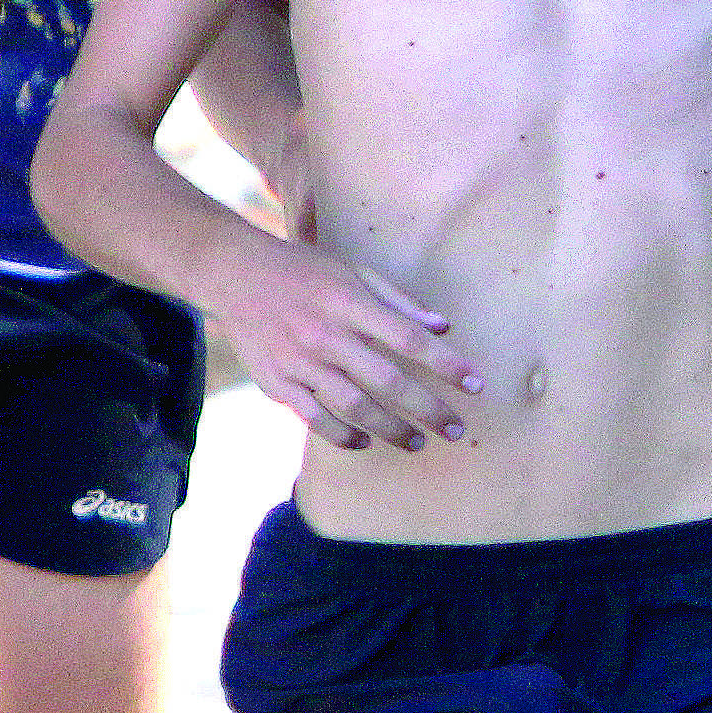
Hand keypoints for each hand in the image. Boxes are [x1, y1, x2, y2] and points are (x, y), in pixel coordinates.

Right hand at [214, 236, 487, 449]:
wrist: (234, 273)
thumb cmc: (305, 271)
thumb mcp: (353, 270)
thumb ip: (399, 301)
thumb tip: (444, 327)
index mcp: (350, 302)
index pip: (410, 339)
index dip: (447, 364)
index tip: (476, 385)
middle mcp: (326, 334)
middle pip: (387, 381)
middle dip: (428, 409)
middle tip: (457, 430)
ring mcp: (299, 361)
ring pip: (353, 406)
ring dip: (390, 429)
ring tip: (417, 442)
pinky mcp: (276, 382)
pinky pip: (314, 418)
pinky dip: (342, 435)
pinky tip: (365, 442)